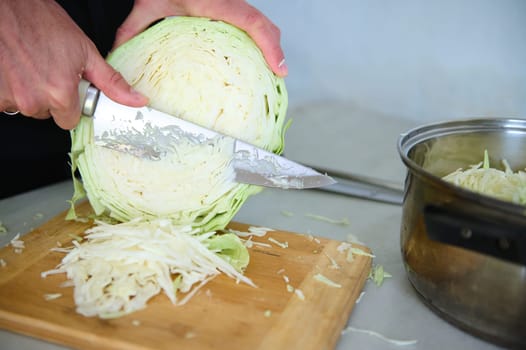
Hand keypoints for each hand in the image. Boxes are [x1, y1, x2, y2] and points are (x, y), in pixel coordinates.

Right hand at [0, 0, 147, 129]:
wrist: (6, 6)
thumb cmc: (41, 22)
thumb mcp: (85, 52)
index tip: (67, 88)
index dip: (70, 104)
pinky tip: (14, 68)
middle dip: (49, 97)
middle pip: (48, 113)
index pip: (69, 121)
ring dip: (28, 91)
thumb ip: (111, 82)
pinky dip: (9, 87)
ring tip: (29, 65)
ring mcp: (8, 97)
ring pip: (25, 107)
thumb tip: (137, 101)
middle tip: (48, 70)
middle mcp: (33, 100)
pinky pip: (5, 100)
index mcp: (60, 93)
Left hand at [113, 0, 287, 76]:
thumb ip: (134, 28)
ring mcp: (232, 5)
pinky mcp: (229, 6)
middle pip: (265, 25)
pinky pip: (251, 21)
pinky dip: (259, 37)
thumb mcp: (148, 5)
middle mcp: (230, 4)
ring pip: (261, 22)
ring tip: (271, 68)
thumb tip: (120, 55)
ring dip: (269, 43)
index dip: (271, 46)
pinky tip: (254, 55)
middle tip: (278, 74)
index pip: (252, 22)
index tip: (280, 69)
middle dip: (274, 49)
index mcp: (216, 4)